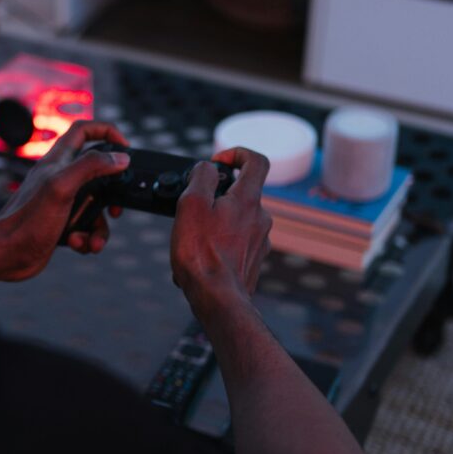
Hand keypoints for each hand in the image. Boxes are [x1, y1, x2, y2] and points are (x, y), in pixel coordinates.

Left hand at [0, 120, 129, 279]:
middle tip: (116, 208)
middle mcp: (60, 177)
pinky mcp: (61, 223)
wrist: (5, 255)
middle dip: (112, 194)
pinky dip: (87, 238)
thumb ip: (91, 166)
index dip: (107, 131)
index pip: (84, 130)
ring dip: (100, 226)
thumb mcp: (62, 187)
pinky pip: (86, 227)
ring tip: (93, 240)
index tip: (125, 148)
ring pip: (95, 207)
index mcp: (58, 161)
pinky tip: (78, 244)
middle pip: (98, 174)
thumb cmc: (27, 221)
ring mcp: (61, 201)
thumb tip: (120, 158)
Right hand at [170, 147, 271, 317]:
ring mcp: (260, 241)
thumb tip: (208, 168)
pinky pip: (236, 242)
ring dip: (215, 222)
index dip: (237, 153)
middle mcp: (260, 218)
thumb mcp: (191, 204)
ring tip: (192, 239)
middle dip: (217, 195)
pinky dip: (219, 243)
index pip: (256, 161)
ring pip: (237, 219)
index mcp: (248, 200)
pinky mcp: (253, 261)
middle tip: (193, 208)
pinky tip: (200, 257)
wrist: (217, 300)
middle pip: (242, 193)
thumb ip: (202, 178)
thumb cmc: (201, 255)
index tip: (218, 162)